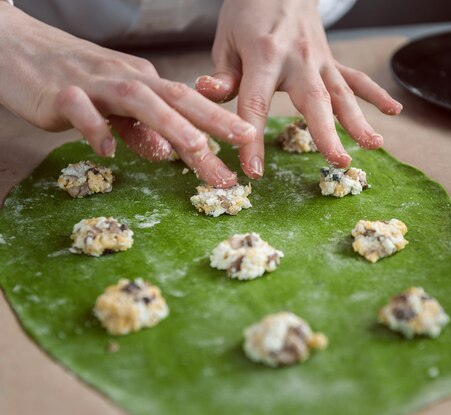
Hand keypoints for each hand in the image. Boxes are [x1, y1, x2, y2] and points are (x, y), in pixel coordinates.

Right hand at [0, 4, 255, 186]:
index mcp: (144, 83)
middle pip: (177, 99)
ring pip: (139, 100)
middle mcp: (127, 79)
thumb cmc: (67, 79)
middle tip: (244, 145)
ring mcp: (94, 83)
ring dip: (171, 124)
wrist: (13, 46)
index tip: (249, 142)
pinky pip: (80, 110)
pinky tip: (108, 151)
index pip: (189, 103)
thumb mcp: (111, 107)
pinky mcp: (60, 92)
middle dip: (214, 122)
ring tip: (197, 149)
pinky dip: (96, 128)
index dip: (221, 120)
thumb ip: (137, 130)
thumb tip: (164, 154)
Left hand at [196, 0, 401, 178]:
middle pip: (313, 100)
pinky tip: (394, 112)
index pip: (256, 103)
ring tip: (374, 145)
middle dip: (326, 133)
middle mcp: (298, 59)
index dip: (253, 140)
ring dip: (359, 120)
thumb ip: (224, 74)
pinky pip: (355, 78)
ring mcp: (319, 60)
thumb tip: (208, 93)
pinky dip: (375, 95)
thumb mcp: (226, 40)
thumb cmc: (248, 13)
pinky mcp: (331, 62)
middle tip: (338, 160)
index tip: (254, 171)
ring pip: (342, 93)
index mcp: (264, 55)